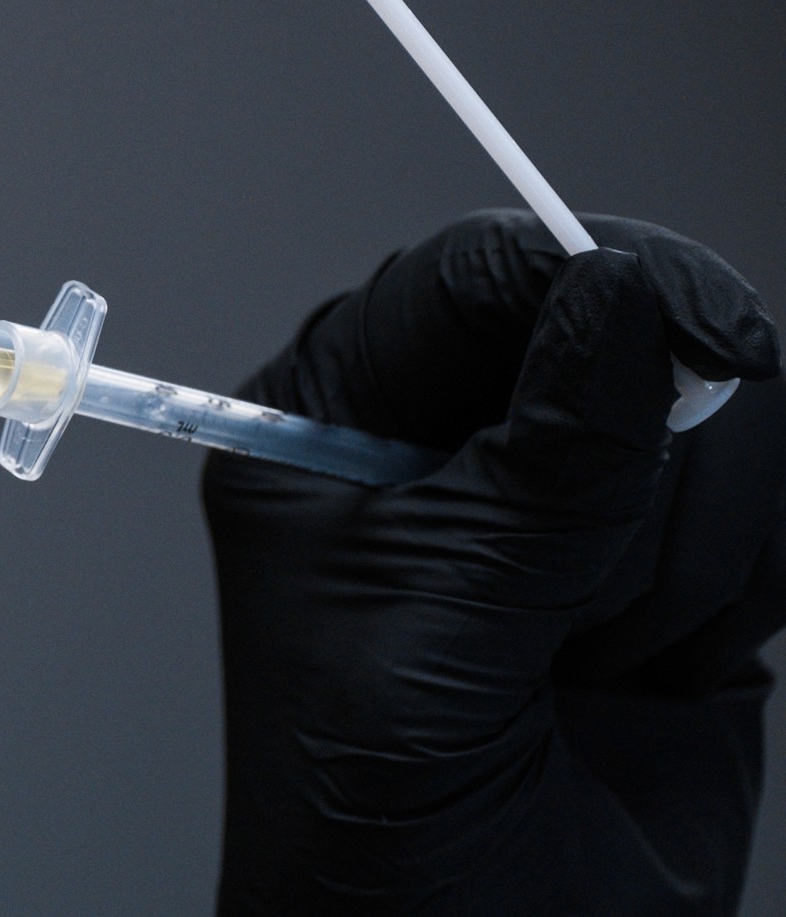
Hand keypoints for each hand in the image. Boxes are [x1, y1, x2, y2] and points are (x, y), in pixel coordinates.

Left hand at [204, 211, 782, 914]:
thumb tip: (626, 289)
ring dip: (675, 557)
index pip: (463, 278)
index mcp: (336, 419)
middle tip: (591, 576)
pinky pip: (767, 506)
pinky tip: (653, 673)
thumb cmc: (375, 810)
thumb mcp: (437, 622)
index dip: (575, 270)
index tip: (680, 322)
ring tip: (581, 663)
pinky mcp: (676, 566)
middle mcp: (450, 437)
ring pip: (712, 417)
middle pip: (612, 322)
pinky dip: (739, 590)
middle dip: (633, 457)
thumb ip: (542, 465)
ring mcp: (570, 497)